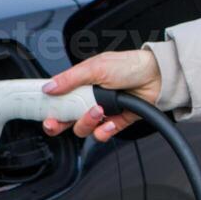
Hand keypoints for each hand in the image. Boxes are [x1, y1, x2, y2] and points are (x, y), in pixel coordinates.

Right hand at [41, 48, 162, 142]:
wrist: (158, 75)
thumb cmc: (130, 65)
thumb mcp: (97, 67)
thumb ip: (71, 78)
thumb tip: (48, 87)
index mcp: (81, 84)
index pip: (57, 99)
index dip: (48, 108)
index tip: (43, 114)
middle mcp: (88, 99)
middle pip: (65, 119)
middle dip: (57, 123)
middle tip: (56, 122)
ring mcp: (101, 112)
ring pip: (82, 128)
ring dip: (86, 122)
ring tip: (99, 110)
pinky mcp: (115, 123)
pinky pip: (101, 135)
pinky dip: (103, 131)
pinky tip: (110, 121)